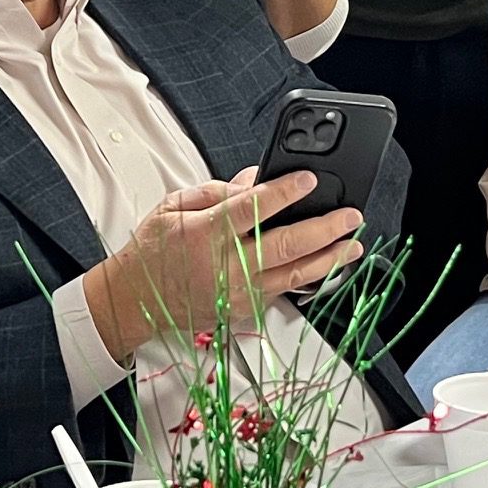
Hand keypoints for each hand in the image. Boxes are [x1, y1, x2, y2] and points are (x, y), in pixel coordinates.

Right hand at [83, 167, 363, 359]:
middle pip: (285, 246)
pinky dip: (311, 277)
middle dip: (324, 229)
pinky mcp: (244, 309)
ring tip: (354, 244)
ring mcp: (238, 292)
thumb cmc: (153, 250)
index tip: (308, 179)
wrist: (134, 300)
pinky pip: (284, 291)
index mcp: (205, 234)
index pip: (251, 209)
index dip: (283, 193)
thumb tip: (254, 179)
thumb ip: (216, 191)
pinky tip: (329, 264)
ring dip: (330, 258)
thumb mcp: (173, 206)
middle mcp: (226, 266)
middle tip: (350, 215)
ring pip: (294, 275)